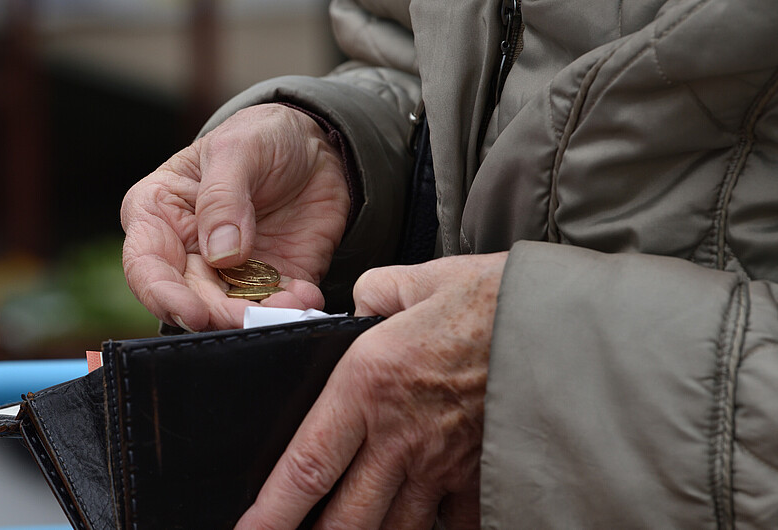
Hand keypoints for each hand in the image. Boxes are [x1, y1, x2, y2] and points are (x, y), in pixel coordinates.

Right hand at [120, 104, 349, 330]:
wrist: (314, 146)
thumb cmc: (260, 136)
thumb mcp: (237, 149)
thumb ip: (222, 196)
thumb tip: (221, 254)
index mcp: (159, 213)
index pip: (145, 265)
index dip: (163, 295)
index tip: (194, 313)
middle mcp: (187, 250)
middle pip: (190, 298)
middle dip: (219, 314)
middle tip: (250, 317)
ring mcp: (228, 271)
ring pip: (230, 311)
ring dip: (257, 317)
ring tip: (290, 305)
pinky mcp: (269, 282)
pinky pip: (275, 307)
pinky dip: (290, 309)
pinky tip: (306, 296)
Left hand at [236, 252, 507, 529]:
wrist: (572, 321)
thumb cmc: (493, 297)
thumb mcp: (416, 281)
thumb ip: (373, 295)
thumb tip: (359, 304)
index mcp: (367, 387)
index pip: (305, 467)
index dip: (271, 513)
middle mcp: (400, 438)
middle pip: (344, 520)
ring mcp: (445, 466)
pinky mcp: (485, 476)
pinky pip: (455, 525)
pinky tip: (423, 527)